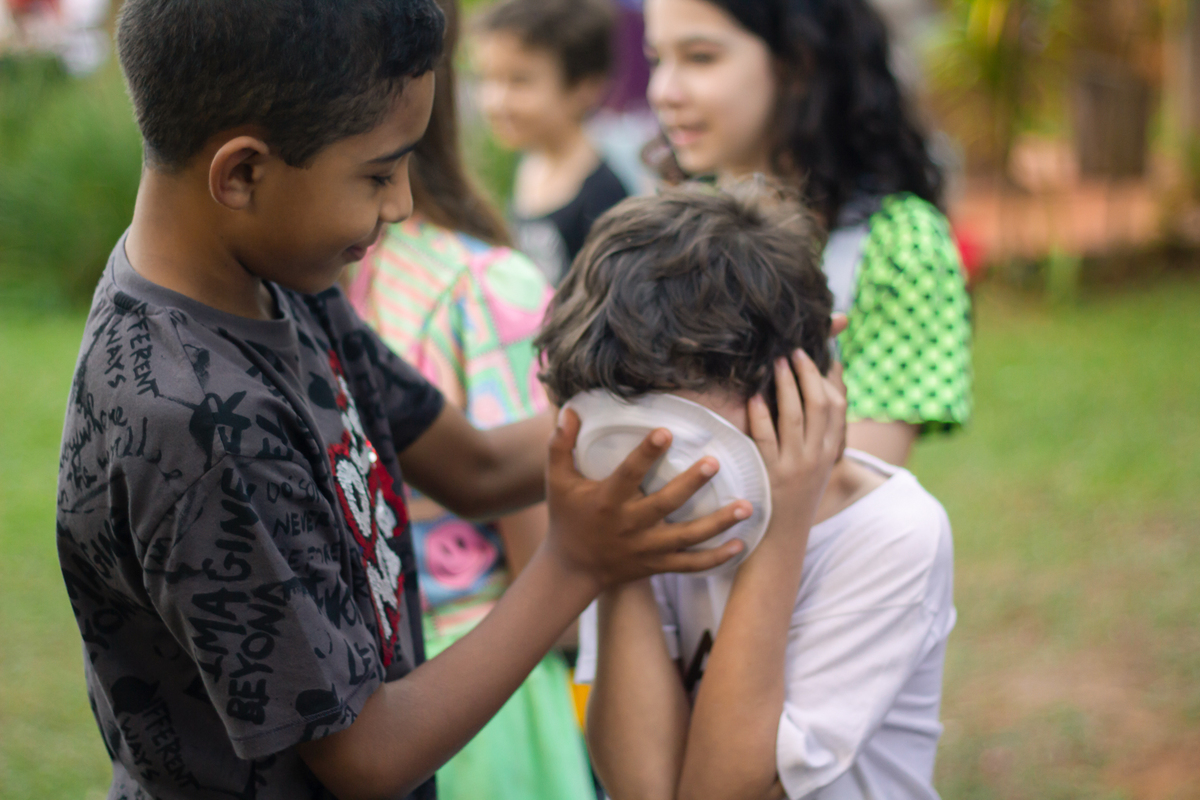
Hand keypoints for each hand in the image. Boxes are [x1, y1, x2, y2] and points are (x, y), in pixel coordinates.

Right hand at [544, 409, 748, 593]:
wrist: (572, 570)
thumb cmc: (567, 518)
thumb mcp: (557, 482)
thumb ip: (560, 446)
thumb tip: (569, 411)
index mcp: (607, 501)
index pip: (628, 473)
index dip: (646, 453)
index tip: (666, 431)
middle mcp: (630, 525)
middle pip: (665, 504)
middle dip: (691, 484)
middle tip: (715, 462)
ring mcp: (647, 548)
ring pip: (687, 537)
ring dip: (718, 523)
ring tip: (746, 506)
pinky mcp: (658, 565)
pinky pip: (691, 565)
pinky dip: (716, 558)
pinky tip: (741, 544)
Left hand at [747, 350, 846, 530]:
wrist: (781, 539)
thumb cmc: (794, 498)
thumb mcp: (814, 468)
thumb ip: (816, 436)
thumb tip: (813, 399)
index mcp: (829, 453)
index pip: (837, 408)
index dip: (826, 379)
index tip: (813, 356)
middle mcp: (817, 457)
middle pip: (819, 405)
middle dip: (807, 374)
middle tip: (793, 351)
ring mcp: (795, 466)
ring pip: (795, 416)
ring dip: (785, 386)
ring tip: (775, 363)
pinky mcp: (771, 475)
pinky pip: (766, 438)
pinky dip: (760, 415)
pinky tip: (753, 398)